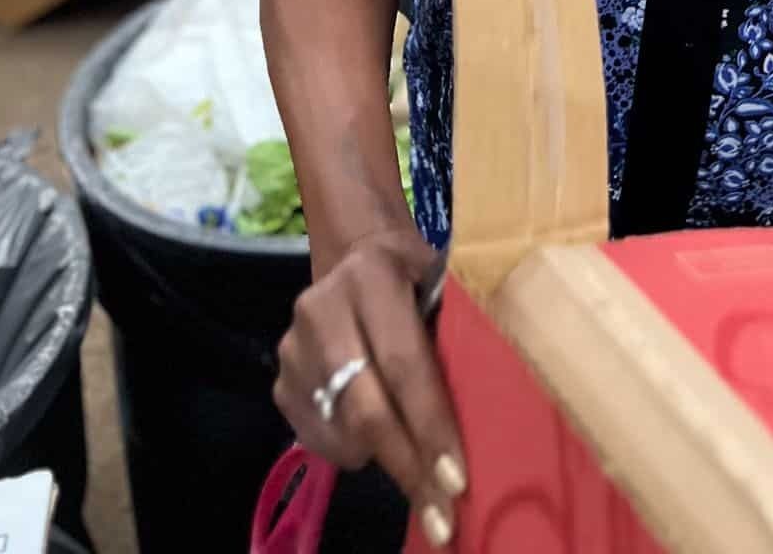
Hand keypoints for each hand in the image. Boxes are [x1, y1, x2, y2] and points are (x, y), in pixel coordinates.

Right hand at [275, 226, 464, 548]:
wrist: (355, 257)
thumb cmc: (417, 276)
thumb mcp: (443, 280)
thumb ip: (457, 328)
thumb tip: (492, 406)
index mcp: (372, 276)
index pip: (404, 363)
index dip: (431, 424)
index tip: (458, 479)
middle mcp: (322, 310)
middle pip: (367, 408)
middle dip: (409, 466)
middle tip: (442, 516)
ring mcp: (293, 349)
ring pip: (343, 432)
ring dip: (386, 462)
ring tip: (420, 468)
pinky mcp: (280, 382)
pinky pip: (320, 440)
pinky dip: (356, 453)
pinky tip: (381, 440)